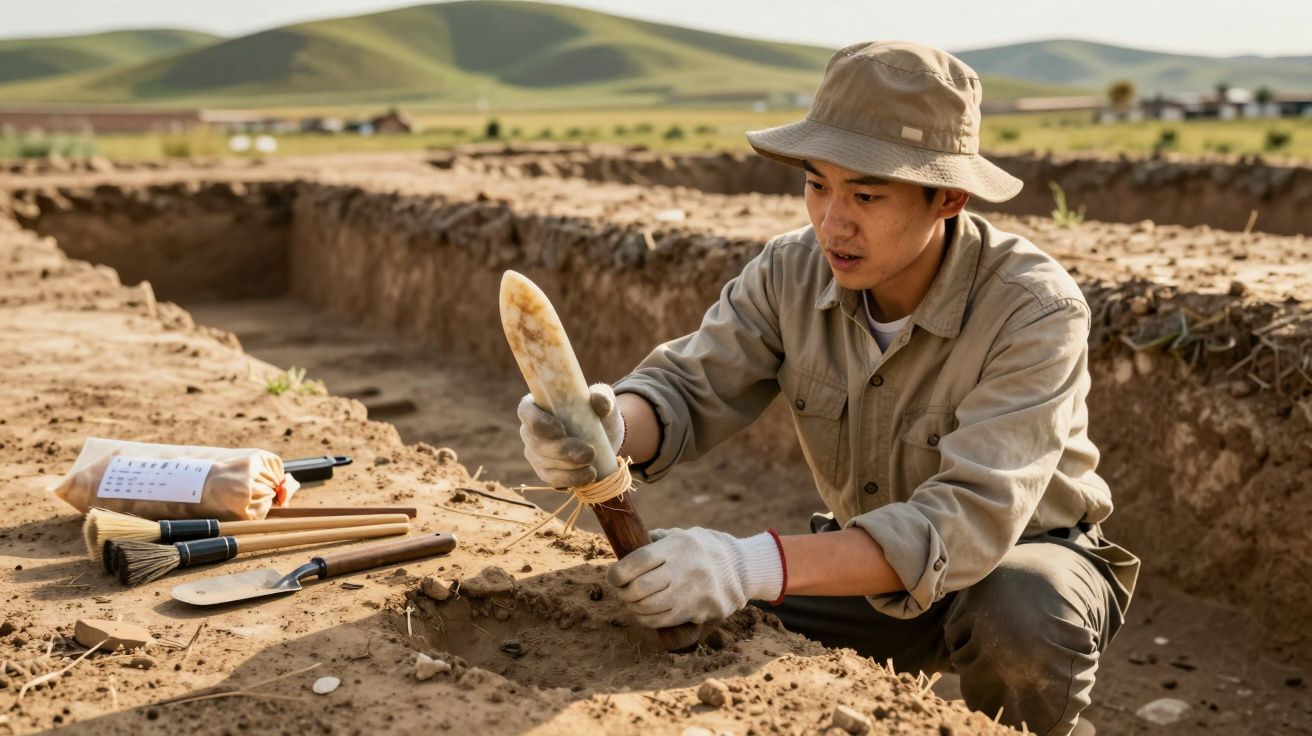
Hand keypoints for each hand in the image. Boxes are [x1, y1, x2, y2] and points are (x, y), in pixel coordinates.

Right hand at [518, 383, 623, 486]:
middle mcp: (530, 431)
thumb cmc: (597, 412)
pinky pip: (553, 479)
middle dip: (562, 450)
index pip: (526, 411)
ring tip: (593, 465)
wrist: (605, 438)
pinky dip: (571, 479)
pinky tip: (589, 475)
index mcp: (538, 406)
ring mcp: (536, 454)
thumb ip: (602, 396)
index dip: (539, 422)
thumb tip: (601, 402)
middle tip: (589, 453)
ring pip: (544, 463)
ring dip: (569, 466)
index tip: (561, 430)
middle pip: (536, 443)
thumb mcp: (603, 399)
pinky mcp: (546, 472)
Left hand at [606, 527, 783, 628]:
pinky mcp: (696, 611)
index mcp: (678, 546)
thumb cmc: (702, 550)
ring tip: (633, 601)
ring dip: (633, 607)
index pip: (639, 560)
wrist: (740, 569)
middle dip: (624, 592)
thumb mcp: (682, 535)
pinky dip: (646, 619)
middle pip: (640, 588)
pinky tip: (645, 612)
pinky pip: (661, 620)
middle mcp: (685, 569)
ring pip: (648, 608)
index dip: (618, 572)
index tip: (613, 576)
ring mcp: (691, 592)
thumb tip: (626, 545)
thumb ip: (655, 540)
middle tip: (622, 590)